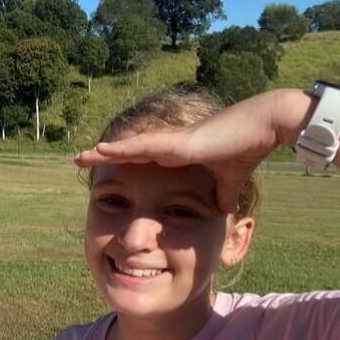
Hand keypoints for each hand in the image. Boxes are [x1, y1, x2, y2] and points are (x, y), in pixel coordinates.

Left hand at [74, 89, 309, 212]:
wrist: (261, 128)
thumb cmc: (246, 148)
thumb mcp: (229, 182)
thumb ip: (221, 195)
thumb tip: (222, 211)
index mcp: (178, 154)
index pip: (141, 159)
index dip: (121, 162)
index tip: (103, 170)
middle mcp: (168, 146)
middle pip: (127, 151)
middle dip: (103, 156)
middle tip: (78, 159)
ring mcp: (170, 142)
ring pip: (128, 147)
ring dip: (103, 152)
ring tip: (79, 155)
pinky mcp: (176, 143)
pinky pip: (141, 146)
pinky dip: (120, 148)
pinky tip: (100, 150)